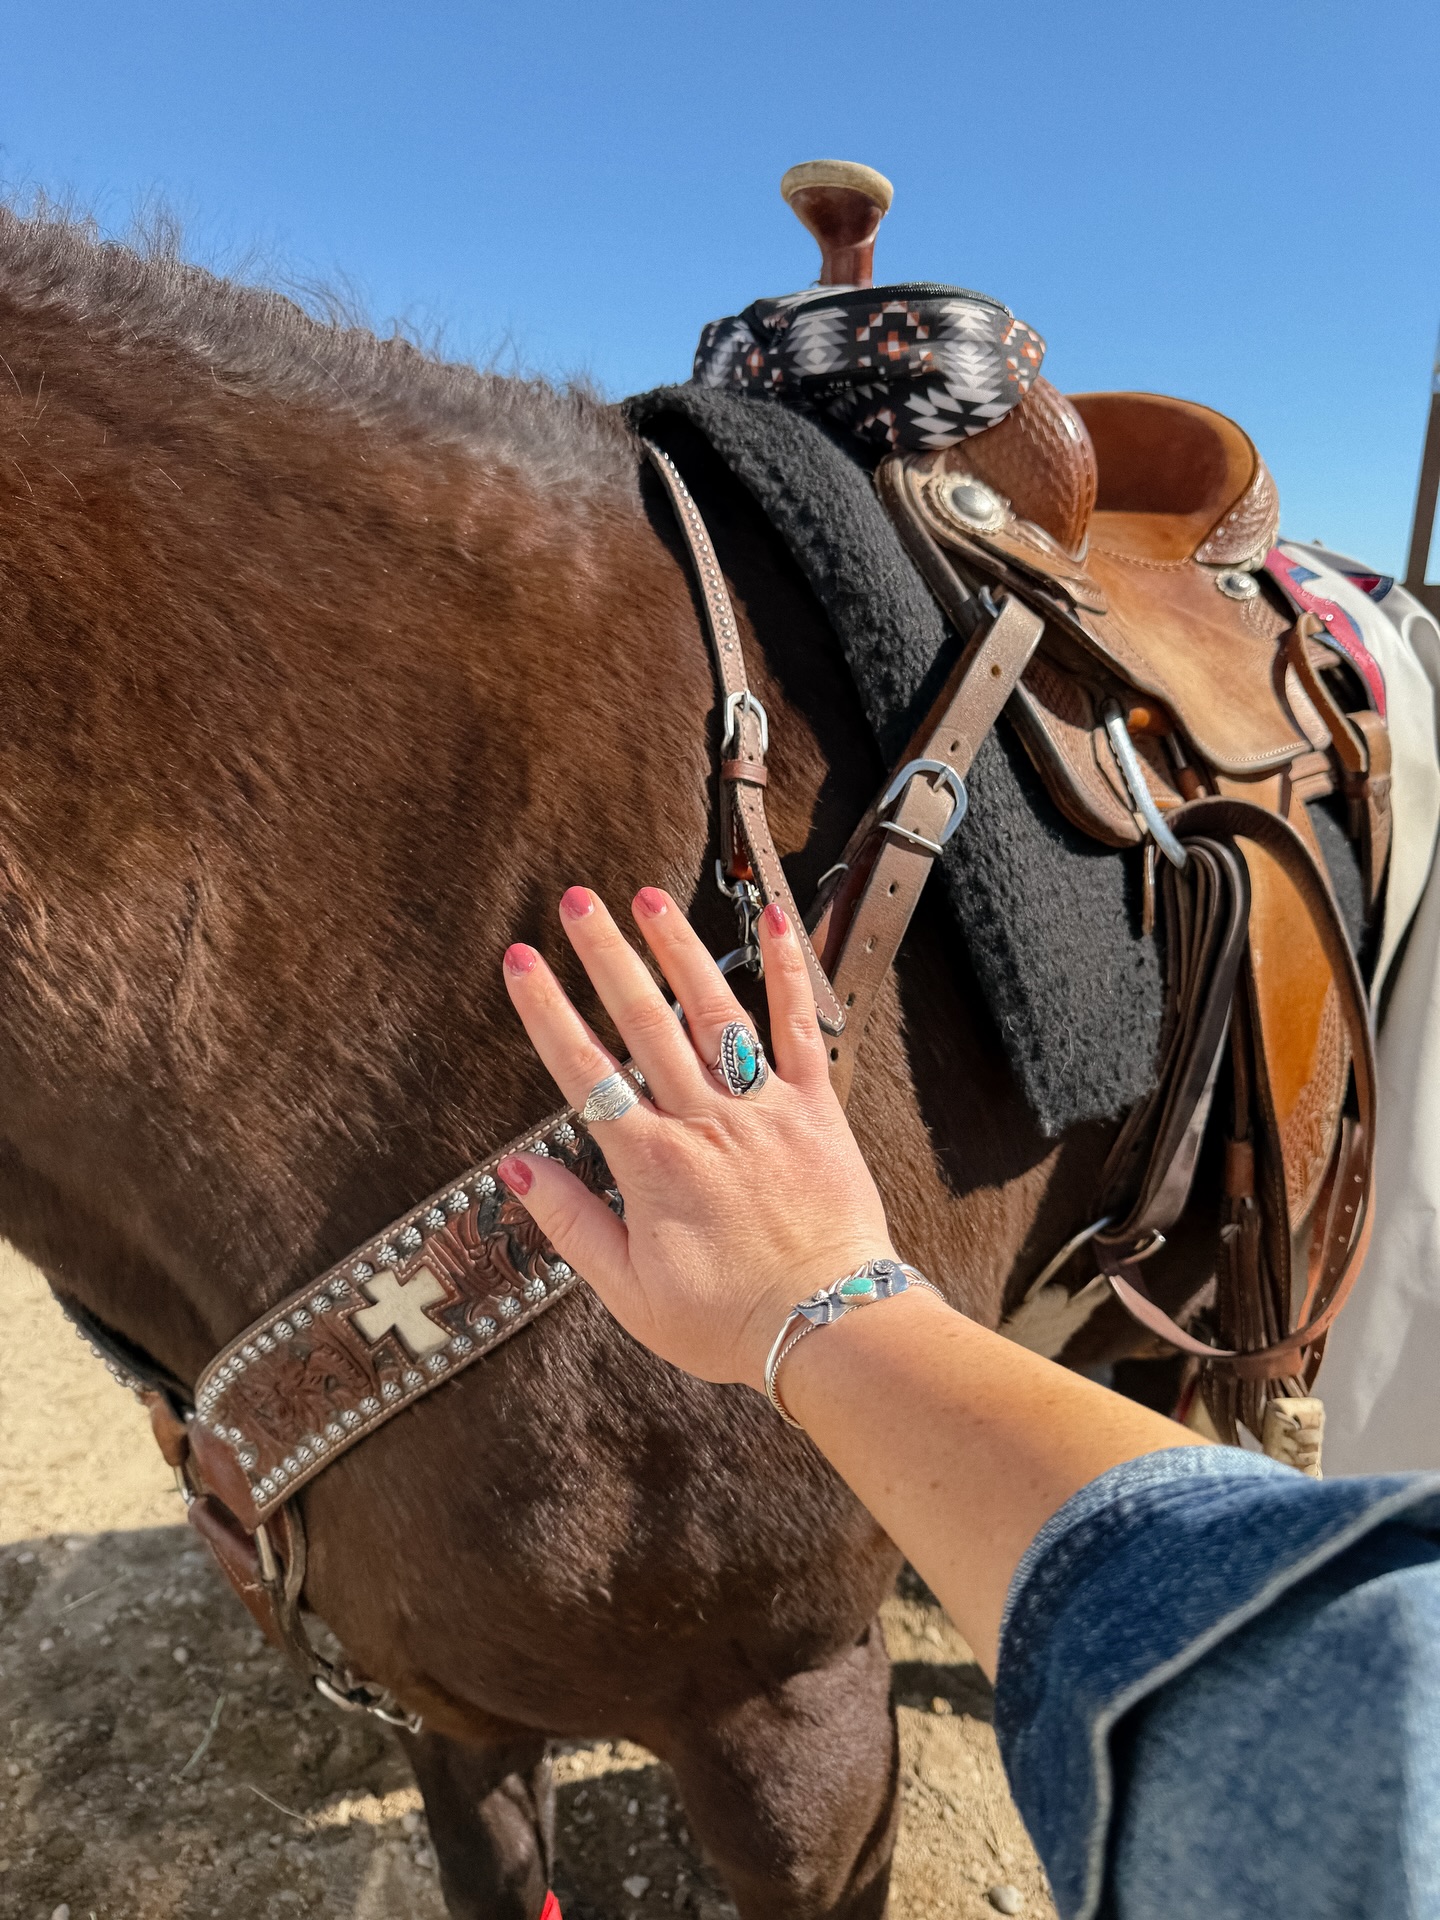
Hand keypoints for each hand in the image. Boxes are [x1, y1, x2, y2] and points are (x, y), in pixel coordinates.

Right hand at [497, 885, 894, 1390]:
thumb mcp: (628, 1291)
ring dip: (677, 948)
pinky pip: (800, 1026)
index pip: (584, 1070)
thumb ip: (571, 1223)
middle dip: (605, 955)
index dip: (547, 1011)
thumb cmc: (730, 1318)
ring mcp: (762, 1107)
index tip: (523, 962)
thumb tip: (517, 1171)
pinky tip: (772, 919)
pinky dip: (787, 969)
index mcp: (651, 1164)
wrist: (828, 1327)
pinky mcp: (816, 1106)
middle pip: (642, 1021)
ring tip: (646, 896)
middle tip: (577, 902)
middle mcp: (703, 1120)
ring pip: (712, 1009)